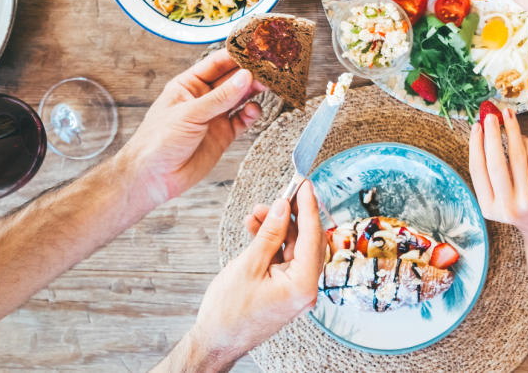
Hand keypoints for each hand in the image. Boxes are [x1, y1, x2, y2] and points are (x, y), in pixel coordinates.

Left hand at [119, 49, 266, 206]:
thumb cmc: (157, 141)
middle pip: (231, 79)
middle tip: (266, 69)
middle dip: (248, 73)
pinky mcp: (223, 135)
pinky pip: (242, 120)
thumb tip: (244, 77)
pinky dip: (251, 114)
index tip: (254, 50)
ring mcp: (214, 117)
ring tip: (264, 87)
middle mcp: (203, 98)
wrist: (153, 178)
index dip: (235, 56)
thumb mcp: (189, 113)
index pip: (216, 63)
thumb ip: (220, 97)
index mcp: (188, 85)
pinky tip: (253, 111)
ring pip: (239, 98)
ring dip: (252, 91)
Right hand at [187, 181, 322, 361]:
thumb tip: (283, 206)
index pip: (312, 236)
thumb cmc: (228, 312)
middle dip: (290, 216)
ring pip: (292, 247)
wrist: (214, 341)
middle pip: (306, 240)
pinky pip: (283, 258)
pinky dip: (271, 242)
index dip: (308, 207)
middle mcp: (305, 288)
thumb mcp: (248, 265)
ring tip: (256, 212)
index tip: (304, 185)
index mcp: (302, 285)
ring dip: (276, 227)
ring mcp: (295, 289)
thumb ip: (269, 233)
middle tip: (279, 195)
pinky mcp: (284, 289)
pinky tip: (255, 227)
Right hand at [469, 106, 527, 244]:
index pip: (477, 170)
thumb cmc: (522, 208)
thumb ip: (493, 174)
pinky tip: (523, 136)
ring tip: (508, 116)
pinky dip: (527, 144)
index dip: (475, 145)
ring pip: (516, 157)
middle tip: (490, 116)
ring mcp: (526, 199)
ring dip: (512, 132)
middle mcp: (506, 206)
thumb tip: (487, 132)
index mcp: (489, 207)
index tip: (476, 126)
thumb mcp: (501, 198)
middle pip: (496, 163)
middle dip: (492, 135)